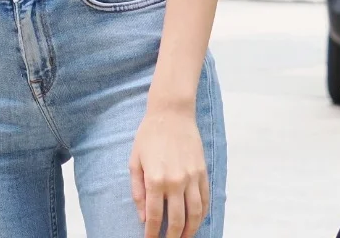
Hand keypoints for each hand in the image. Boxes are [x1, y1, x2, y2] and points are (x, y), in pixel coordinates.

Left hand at [129, 103, 208, 237]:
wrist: (172, 114)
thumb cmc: (149, 136)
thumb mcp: (134, 161)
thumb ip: (137, 190)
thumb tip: (142, 216)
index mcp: (155, 179)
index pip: (154, 216)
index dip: (152, 233)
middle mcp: (175, 182)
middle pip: (177, 220)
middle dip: (172, 237)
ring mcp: (192, 178)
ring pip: (195, 215)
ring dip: (190, 231)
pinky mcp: (203, 173)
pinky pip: (205, 200)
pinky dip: (201, 215)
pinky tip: (196, 221)